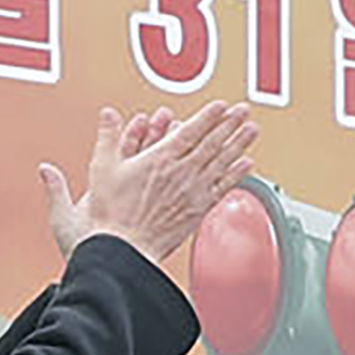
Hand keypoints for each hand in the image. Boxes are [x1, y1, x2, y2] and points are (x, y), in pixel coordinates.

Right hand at [44, 99, 263, 265]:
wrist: (124, 249)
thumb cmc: (111, 215)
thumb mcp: (102, 168)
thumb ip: (108, 137)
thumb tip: (108, 115)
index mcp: (160, 159)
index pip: (191, 131)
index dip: (208, 116)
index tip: (221, 105)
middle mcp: (181, 173)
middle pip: (212, 143)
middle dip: (230, 124)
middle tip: (244, 110)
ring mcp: (192, 192)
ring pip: (222, 162)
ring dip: (239, 144)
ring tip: (252, 130)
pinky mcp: (197, 210)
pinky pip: (222, 188)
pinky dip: (236, 174)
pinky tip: (246, 164)